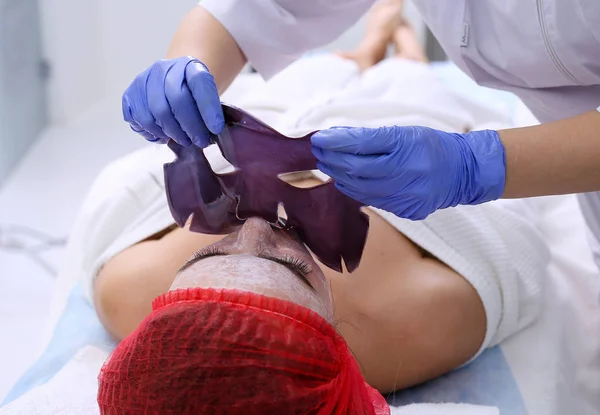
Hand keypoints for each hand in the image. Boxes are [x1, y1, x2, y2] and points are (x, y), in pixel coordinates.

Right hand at [122, 56, 223, 146]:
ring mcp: (144, 80)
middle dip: (191, 126)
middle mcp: (164, 68)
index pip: (200, 83)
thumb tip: (213, 132)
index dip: (208, 107)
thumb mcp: (208, 94)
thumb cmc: (193, 93)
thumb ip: (211, 108)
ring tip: (185, 140)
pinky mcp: (130, 94)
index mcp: (189, 65)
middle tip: (201, 141)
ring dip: (173, 133)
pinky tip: (164, 135)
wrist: (173, 80)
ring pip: (157, 112)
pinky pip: (139, 119)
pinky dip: (153, 133)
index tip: (216, 128)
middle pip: (176, 100)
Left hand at [311, 126, 505, 219]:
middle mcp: (408, 172)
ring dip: (340, 176)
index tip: (318, 138)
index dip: (337, 142)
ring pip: (361, 189)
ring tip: (328, 165)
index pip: (363, 144)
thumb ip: (370, 137)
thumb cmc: (430, 146)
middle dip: (333, 160)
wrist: (463, 172)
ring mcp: (408, 195)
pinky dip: (356, 190)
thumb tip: (335, 138)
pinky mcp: (407, 210)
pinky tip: (347, 181)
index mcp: (407, 146)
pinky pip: (373, 201)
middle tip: (319, 152)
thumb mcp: (404, 133)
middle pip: (358, 169)